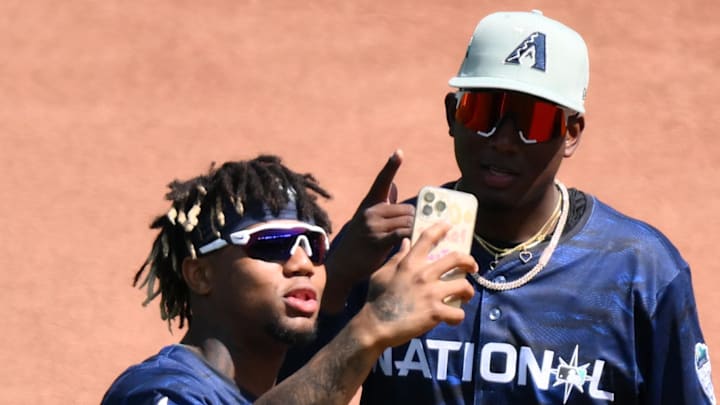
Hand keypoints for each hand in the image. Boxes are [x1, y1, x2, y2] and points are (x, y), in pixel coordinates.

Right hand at [322, 150, 415, 312]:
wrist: (343, 266)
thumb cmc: (359, 244)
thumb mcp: (368, 220)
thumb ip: (383, 204)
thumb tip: (394, 186)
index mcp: (370, 204)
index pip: (382, 181)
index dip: (391, 166)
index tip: (399, 152)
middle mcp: (371, 211)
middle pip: (408, 209)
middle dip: (414, 221)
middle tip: (415, 233)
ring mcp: (373, 225)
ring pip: (408, 221)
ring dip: (414, 231)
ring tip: (410, 241)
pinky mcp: (378, 240)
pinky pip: (403, 233)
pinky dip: (410, 237)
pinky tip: (409, 243)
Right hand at [361, 221, 477, 348]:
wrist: (375, 326)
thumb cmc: (376, 299)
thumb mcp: (382, 273)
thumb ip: (397, 257)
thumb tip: (407, 242)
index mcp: (410, 263)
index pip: (428, 238)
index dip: (441, 228)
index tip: (449, 225)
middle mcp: (424, 275)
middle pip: (457, 258)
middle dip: (469, 261)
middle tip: (472, 267)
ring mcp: (431, 294)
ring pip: (464, 286)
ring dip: (467, 291)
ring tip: (465, 295)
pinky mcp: (435, 313)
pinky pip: (458, 314)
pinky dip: (457, 317)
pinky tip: (453, 318)